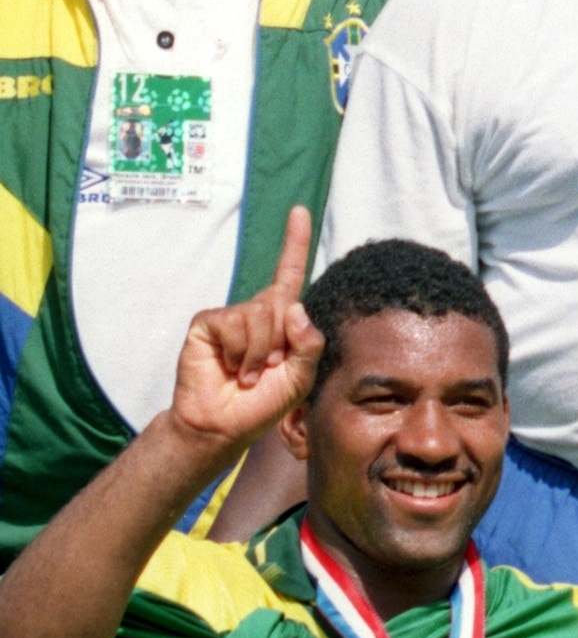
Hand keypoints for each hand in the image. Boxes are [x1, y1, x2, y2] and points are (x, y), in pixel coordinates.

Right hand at [167, 209, 323, 479]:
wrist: (223, 426)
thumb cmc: (262, 404)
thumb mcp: (300, 377)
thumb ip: (308, 345)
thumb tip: (295, 308)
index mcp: (281, 321)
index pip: (290, 274)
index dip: (295, 242)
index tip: (298, 211)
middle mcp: (256, 311)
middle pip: (282, 303)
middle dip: (279, 343)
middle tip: (265, 371)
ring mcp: (230, 316)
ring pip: (260, 316)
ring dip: (258, 353)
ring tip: (246, 374)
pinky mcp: (208, 323)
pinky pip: (234, 324)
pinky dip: (238, 352)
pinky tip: (229, 368)